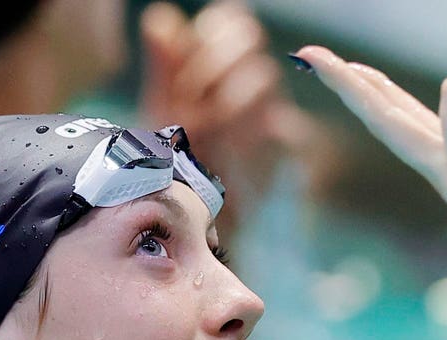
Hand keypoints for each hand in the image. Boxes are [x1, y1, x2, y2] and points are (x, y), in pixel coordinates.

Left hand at [140, 1, 317, 219]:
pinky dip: (252, 138)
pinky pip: (286, 129)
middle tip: (190, 96)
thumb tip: (160, 18)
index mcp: (221, 66)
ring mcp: (268, 113)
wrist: (194, 213)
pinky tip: (227, 153)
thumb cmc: (175, 157)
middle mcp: (249, 83)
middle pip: (251, 39)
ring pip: (263, 77)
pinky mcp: (282, 149)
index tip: (184, 68)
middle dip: (215, 61)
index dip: (210, 34)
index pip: (232, 21)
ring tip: (203, 127)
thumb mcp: (161, 110)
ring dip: (226, 98)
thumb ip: (164, 66)